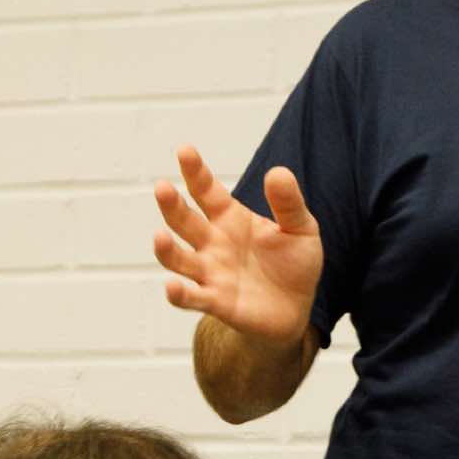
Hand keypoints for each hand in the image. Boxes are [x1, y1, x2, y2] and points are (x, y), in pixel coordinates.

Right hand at [153, 146, 322, 344]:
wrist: (295, 308)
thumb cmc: (294, 263)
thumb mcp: (300, 228)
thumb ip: (288, 203)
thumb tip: (278, 171)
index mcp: (231, 219)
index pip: (207, 191)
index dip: (195, 172)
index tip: (185, 150)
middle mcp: (213, 243)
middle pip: (185, 221)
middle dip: (171, 205)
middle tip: (162, 187)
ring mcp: (211, 272)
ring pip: (179, 259)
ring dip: (166, 249)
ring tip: (159, 235)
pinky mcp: (216, 301)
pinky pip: (192, 298)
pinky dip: (179, 294)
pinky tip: (172, 286)